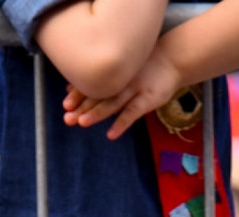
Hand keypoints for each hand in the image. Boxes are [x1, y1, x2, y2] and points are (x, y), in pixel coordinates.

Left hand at [61, 42, 181, 141]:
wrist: (173, 58)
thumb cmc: (144, 66)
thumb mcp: (123, 68)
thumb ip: (100, 78)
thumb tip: (71, 88)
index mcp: (115, 72)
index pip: (94, 83)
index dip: (79, 94)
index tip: (65, 104)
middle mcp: (122, 79)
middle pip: (99, 94)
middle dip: (82, 106)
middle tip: (67, 118)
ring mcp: (135, 89)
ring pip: (113, 102)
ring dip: (97, 112)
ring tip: (82, 122)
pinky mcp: (148, 99)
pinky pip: (132, 112)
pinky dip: (121, 123)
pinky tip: (111, 134)